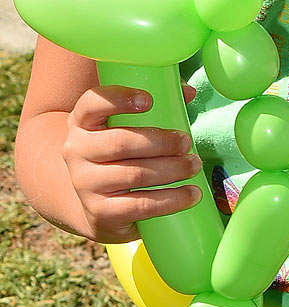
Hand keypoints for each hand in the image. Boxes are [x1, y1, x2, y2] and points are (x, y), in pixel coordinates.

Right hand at [62, 83, 200, 242]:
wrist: (96, 207)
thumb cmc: (120, 157)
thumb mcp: (127, 128)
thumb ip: (156, 106)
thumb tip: (188, 93)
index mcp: (82, 123)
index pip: (91, 103)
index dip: (118, 99)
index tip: (149, 100)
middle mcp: (77, 151)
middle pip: (120, 142)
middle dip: (161, 142)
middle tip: (186, 142)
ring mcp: (85, 184)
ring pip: (134, 174)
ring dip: (172, 169)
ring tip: (194, 165)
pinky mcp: (100, 213)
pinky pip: (140, 205)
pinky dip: (171, 200)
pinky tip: (191, 194)